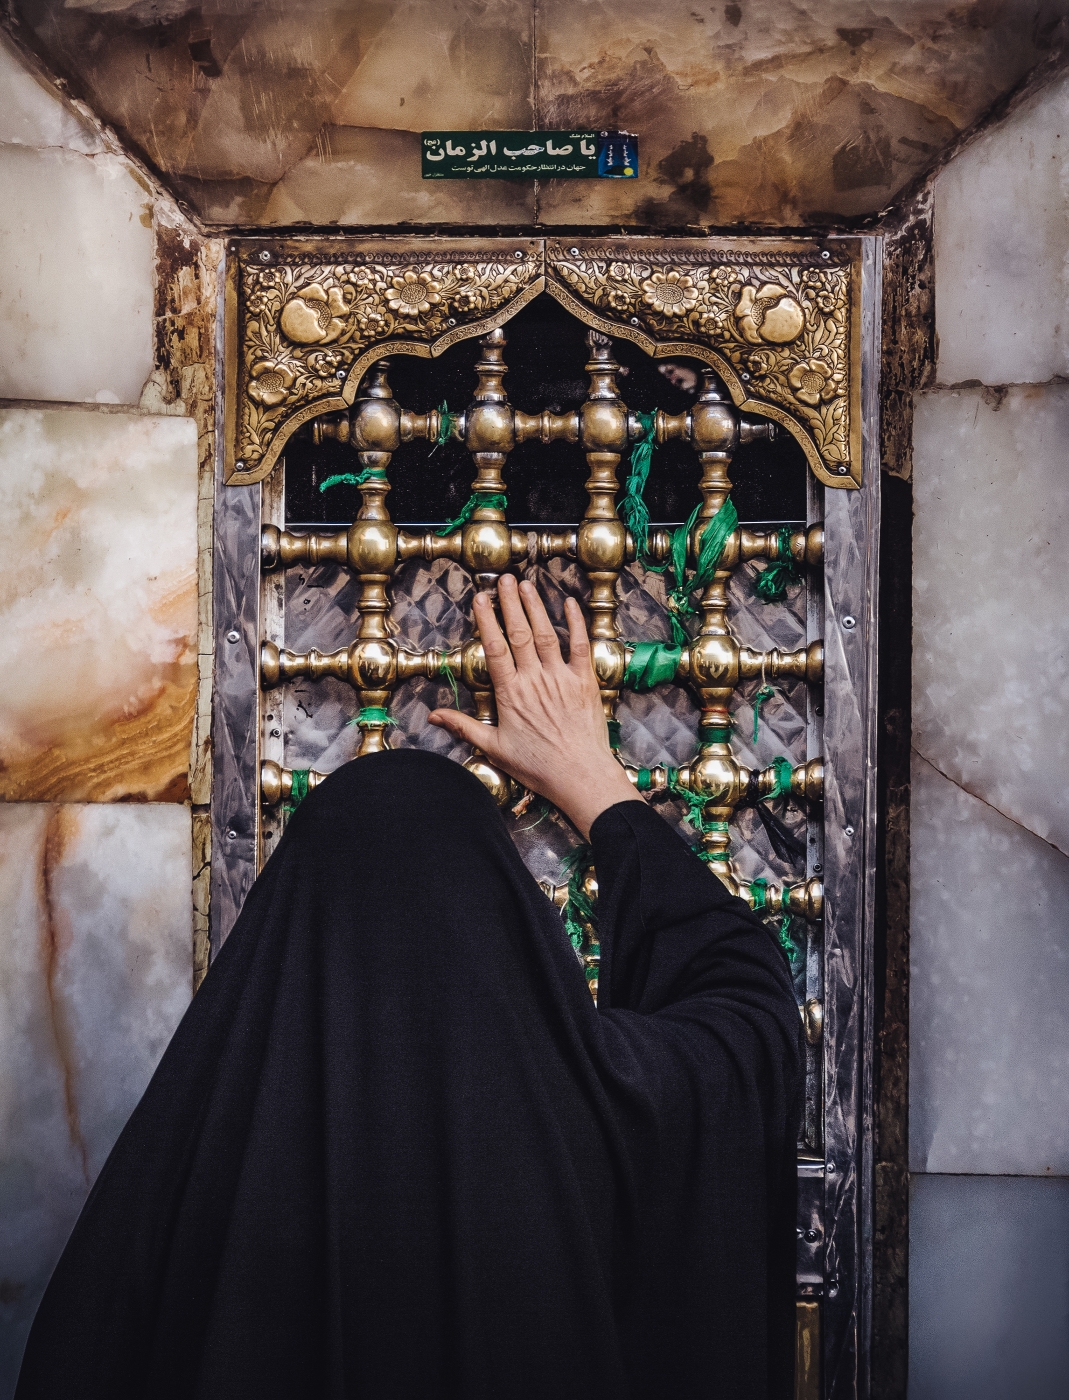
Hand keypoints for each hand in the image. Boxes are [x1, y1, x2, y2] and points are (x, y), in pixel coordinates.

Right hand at [427, 575, 641, 838]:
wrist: (579, 775)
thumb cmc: (538, 766)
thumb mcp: (494, 749)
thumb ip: (463, 727)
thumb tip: (433, 715)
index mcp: (510, 694)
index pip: (495, 648)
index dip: (486, 620)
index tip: (480, 598)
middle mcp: (534, 679)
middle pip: (519, 633)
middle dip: (510, 603)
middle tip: (503, 579)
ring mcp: (561, 678)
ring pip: (546, 634)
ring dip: (536, 607)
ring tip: (526, 585)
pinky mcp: (585, 682)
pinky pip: (580, 646)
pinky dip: (576, 623)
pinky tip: (570, 604)